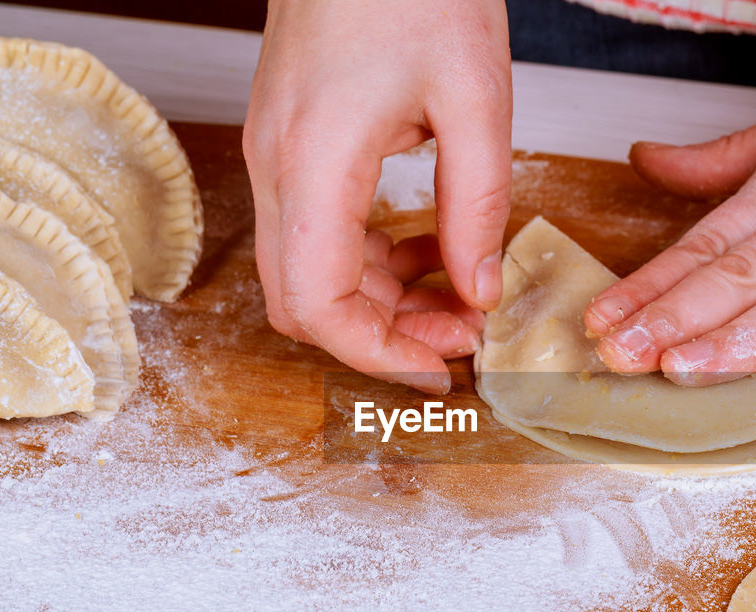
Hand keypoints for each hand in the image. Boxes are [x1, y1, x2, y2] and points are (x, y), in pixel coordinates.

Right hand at [243, 0, 511, 393]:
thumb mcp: (476, 97)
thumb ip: (477, 205)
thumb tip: (479, 290)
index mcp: (314, 160)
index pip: (318, 303)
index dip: (376, 354)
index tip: (439, 370)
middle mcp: (278, 165)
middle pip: (302, 302)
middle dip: (382, 336)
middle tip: (460, 337)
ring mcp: (276, 154)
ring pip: (308, 273)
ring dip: (379, 302)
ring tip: (458, 298)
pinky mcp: (292, 144)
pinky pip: (317, 233)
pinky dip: (370, 261)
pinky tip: (428, 252)